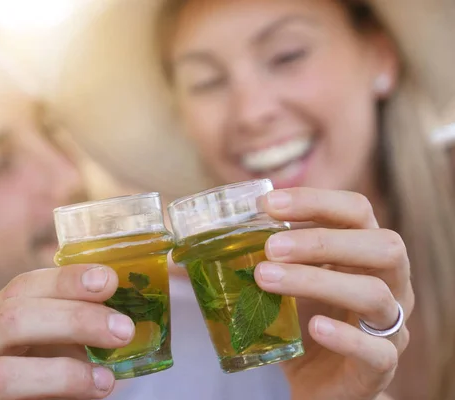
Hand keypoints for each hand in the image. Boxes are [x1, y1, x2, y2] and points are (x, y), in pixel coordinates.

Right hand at [0, 265, 133, 398]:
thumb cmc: (43, 384)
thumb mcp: (57, 348)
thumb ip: (74, 327)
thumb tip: (121, 311)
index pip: (23, 286)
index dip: (66, 280)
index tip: (109, 280)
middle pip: (12, 317)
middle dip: (73, 318)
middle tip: (123, 329)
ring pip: (2, 370)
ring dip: (65, 370)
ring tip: (107, 378)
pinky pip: (6, 396)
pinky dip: (57, 388)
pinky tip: (93, 389)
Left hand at [256, 188, 412, 399]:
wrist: (319, 382)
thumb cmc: (306, 320)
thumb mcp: (290, 279)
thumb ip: (271, 255)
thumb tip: (219, 229)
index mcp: (365, 252)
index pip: (356, 211)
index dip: (317, 201)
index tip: (269, 204)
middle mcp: (390, 282)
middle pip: (384, 246)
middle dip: (323, 241)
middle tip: (270, 247)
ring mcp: (390, 326)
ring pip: (374, 294)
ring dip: (317, 281)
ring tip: (266, 279)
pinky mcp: (380, 367)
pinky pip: (377, 351)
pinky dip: (345, 337)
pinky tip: (314, 327)